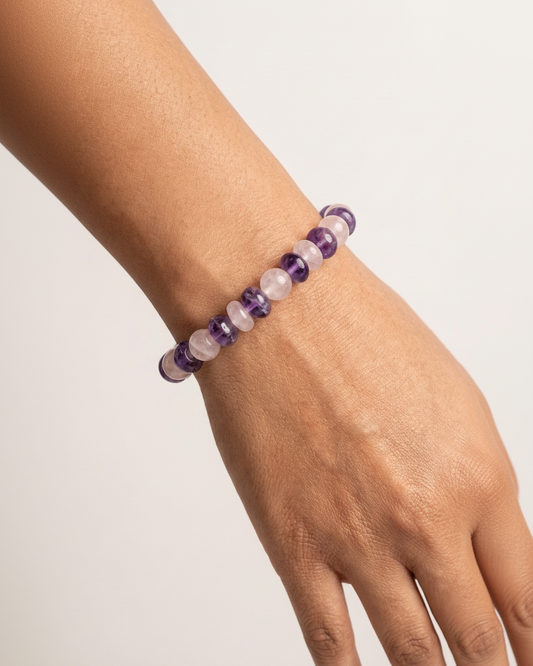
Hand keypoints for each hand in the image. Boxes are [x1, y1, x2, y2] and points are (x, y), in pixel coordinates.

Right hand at [195, 247, 532, 665]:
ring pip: (412, 652)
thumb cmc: (363, 333)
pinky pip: (331, 641)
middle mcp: (426, 522)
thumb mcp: (454, 402)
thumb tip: (477, 543)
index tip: (529, 654)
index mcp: (479, 478)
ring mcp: (358, 540)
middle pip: (477, 638)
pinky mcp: (293, 545)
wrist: (277, 309)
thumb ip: (474, 483)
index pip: (527, 597)